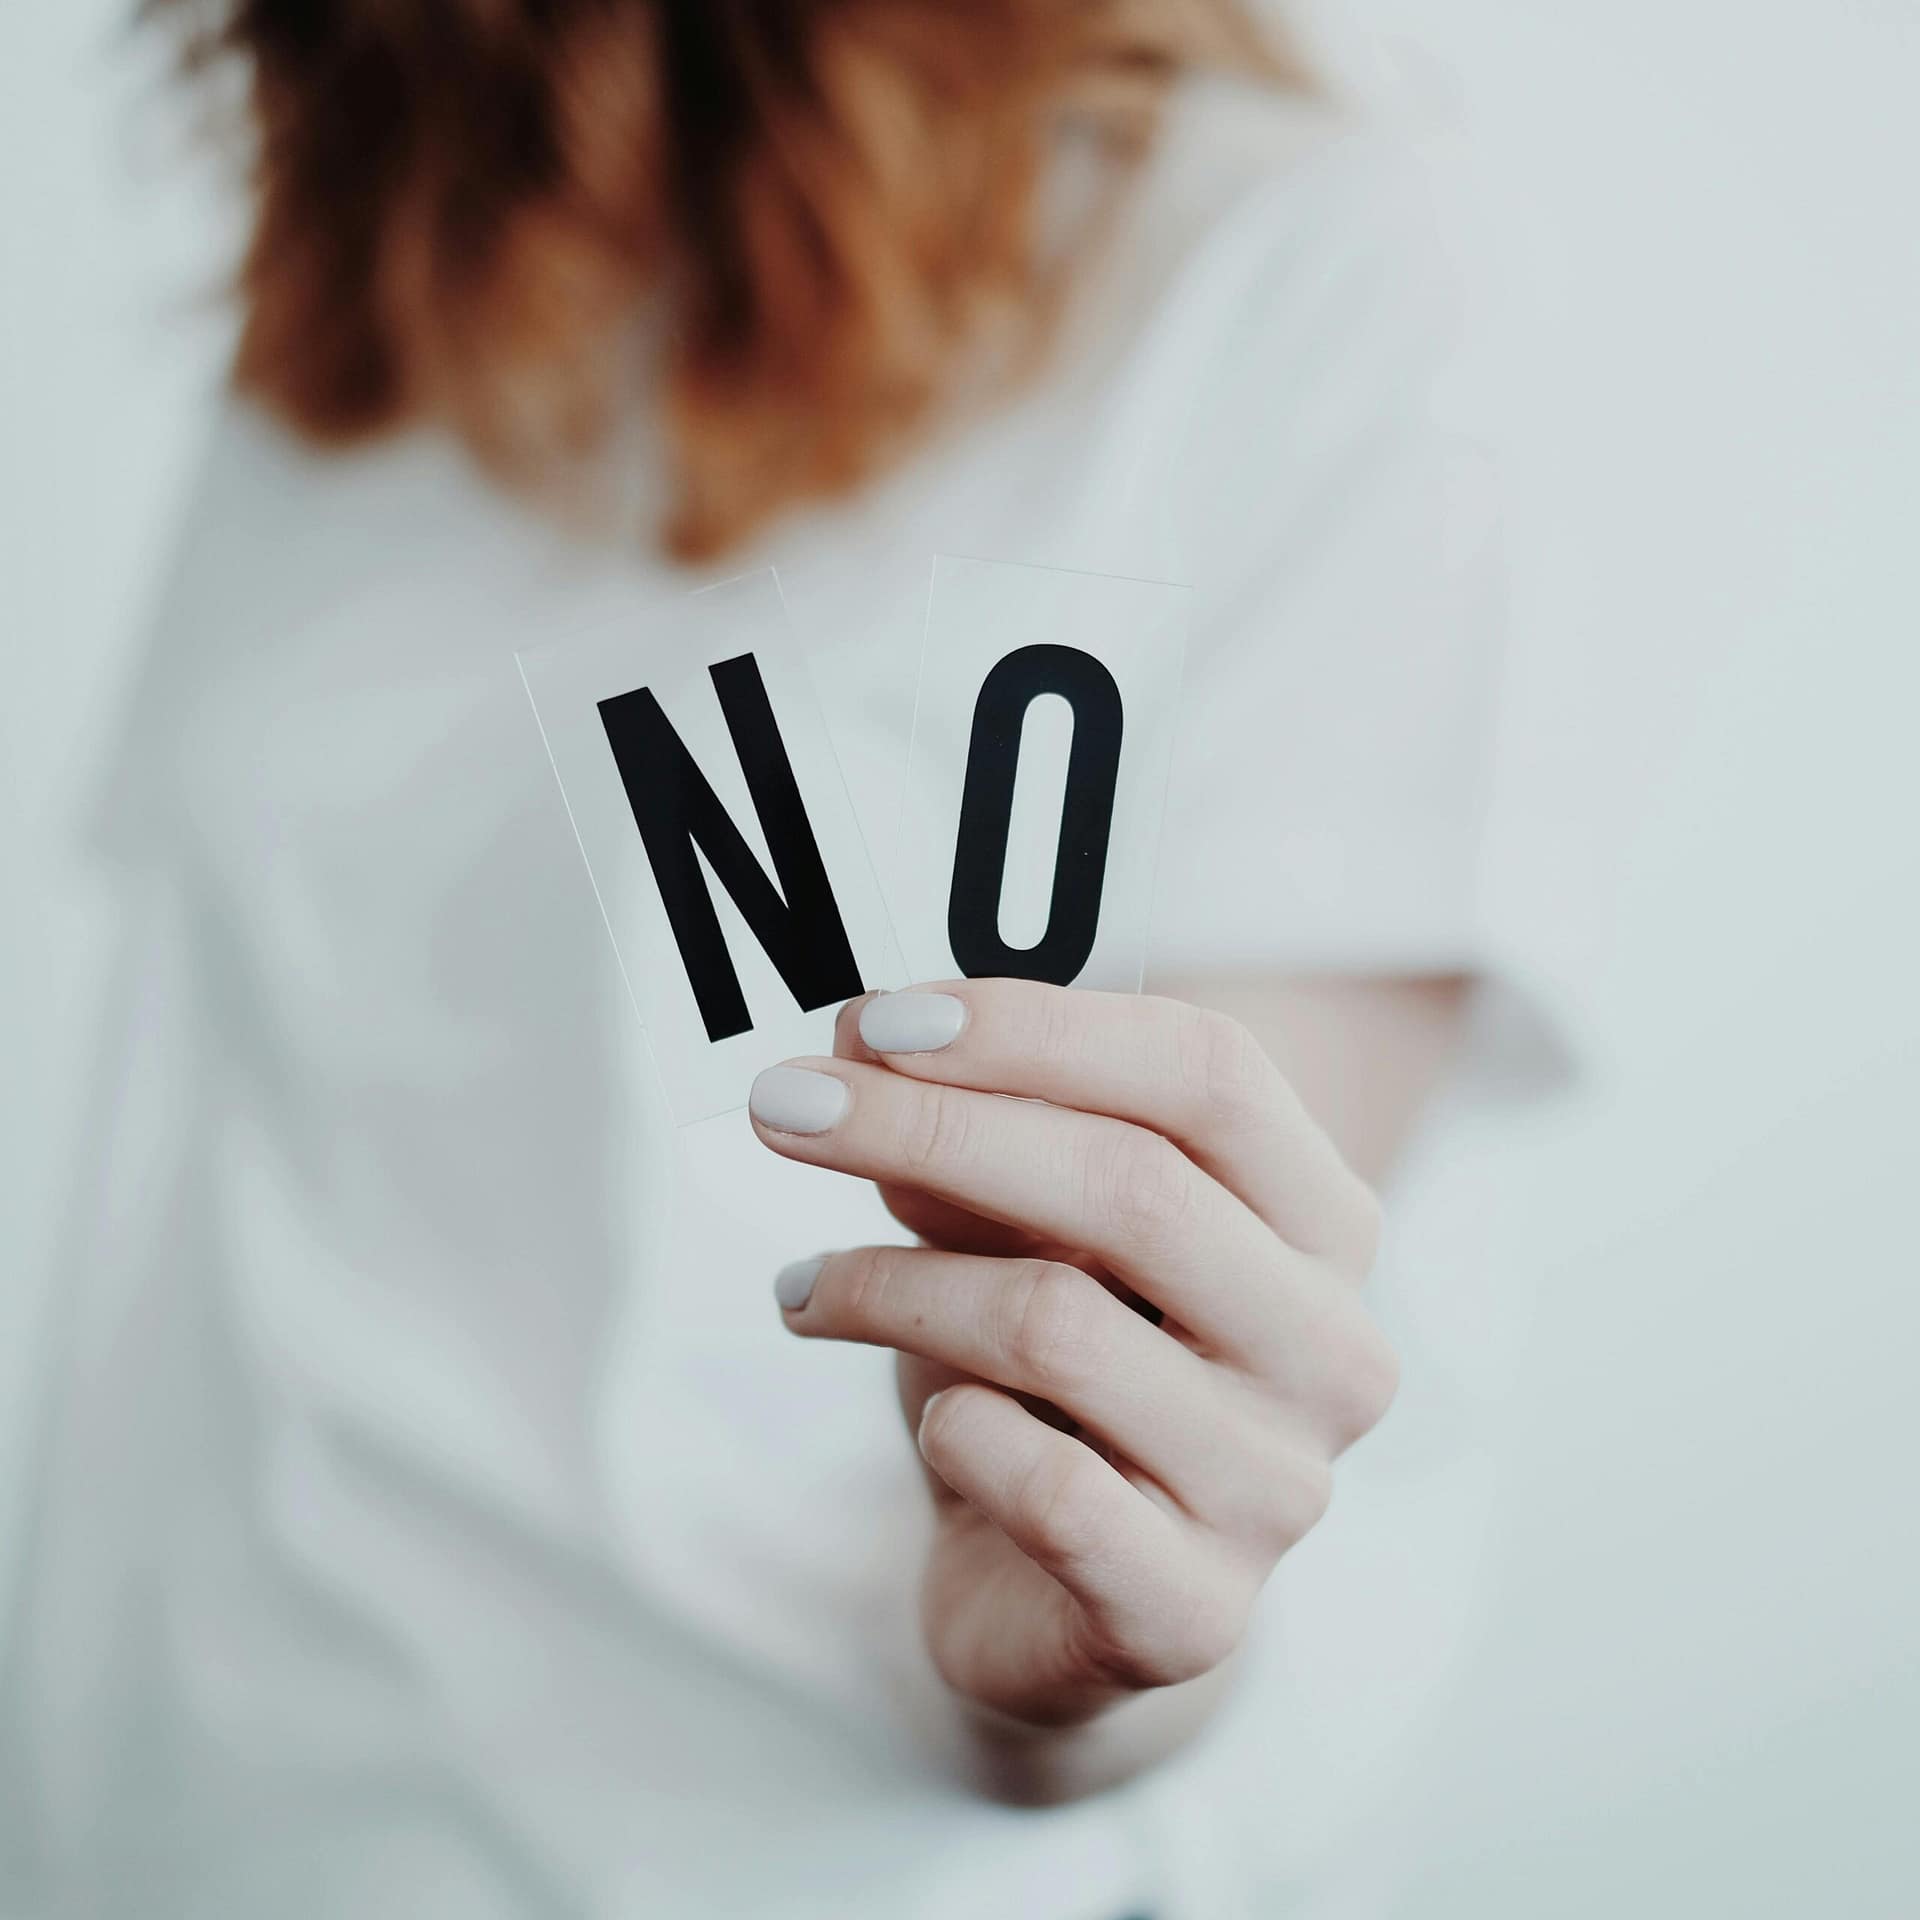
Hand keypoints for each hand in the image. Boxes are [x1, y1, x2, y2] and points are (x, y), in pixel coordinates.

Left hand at [749, 979, 1396, 1737]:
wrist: (1064, 1598)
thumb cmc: (1054, 1380)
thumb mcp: (1016, 1238)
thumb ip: (970, 1148)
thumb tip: (862, 1045)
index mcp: (1322, 1222)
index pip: (1210, 1073)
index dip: (1037, 1029)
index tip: (880, 1020)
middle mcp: (1332, 1348)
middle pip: (1132, 1186)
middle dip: (929, 1130)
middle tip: (785, 1107)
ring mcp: (1276, 1488)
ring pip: (1057, 1326)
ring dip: (895, 1286)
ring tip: (808, 1285)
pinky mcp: (1195, 1611)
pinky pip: (1044, 1488)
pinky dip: (950, 1430)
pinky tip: (925, 1424)